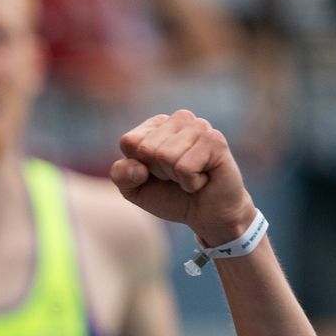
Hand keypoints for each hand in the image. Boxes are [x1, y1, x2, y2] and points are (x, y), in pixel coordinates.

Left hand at [111, 110, 257, 247]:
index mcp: (157, 124)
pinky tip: (203, 179)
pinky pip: (185, 167)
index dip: (137, 168)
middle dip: (158, 172)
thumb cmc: (171, 196)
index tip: (156, 173)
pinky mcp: (215, 141)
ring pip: (165, 155)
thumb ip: (120, 174)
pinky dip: (190, 183)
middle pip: (146, 148)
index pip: (129, 142)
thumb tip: (137, 167)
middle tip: (177, 176)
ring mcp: (200, 126)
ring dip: (175, 177)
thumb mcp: (134, 189)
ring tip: (191, 175)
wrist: (207, 215)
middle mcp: (180, 119)